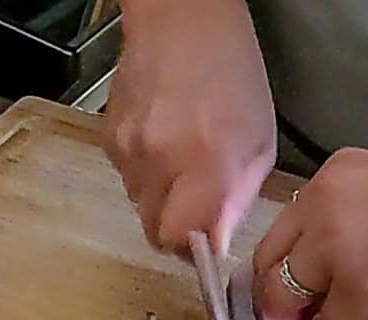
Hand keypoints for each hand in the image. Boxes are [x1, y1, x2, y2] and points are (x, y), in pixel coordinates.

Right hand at [103, 0, 275, 251]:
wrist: (182, 21)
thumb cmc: (232, 75)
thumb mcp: (259, 142)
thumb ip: (238, 197)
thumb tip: (218, 240)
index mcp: (206, 162)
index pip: (180, 238)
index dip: (195, 250)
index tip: (209, 243)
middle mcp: (160, 159)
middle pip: (154, 232)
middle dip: (178, 231)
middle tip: (198, 212)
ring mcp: (128, 148)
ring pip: (139, 206)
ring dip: (162, 201)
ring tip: (185, 167)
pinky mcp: (108, 138)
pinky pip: (126, 178)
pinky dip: (146, 175)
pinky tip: (166, 146)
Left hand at [253, 148, 367, 319]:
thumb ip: (355, 232)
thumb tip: (334, 283)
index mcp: (334, 179)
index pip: (281, 233)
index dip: (273, 275)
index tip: (278, 302)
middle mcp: (324, 208)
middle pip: (274, 268)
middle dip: (271, 310)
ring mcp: (340, 251)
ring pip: (294, 300)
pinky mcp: (362, 294)